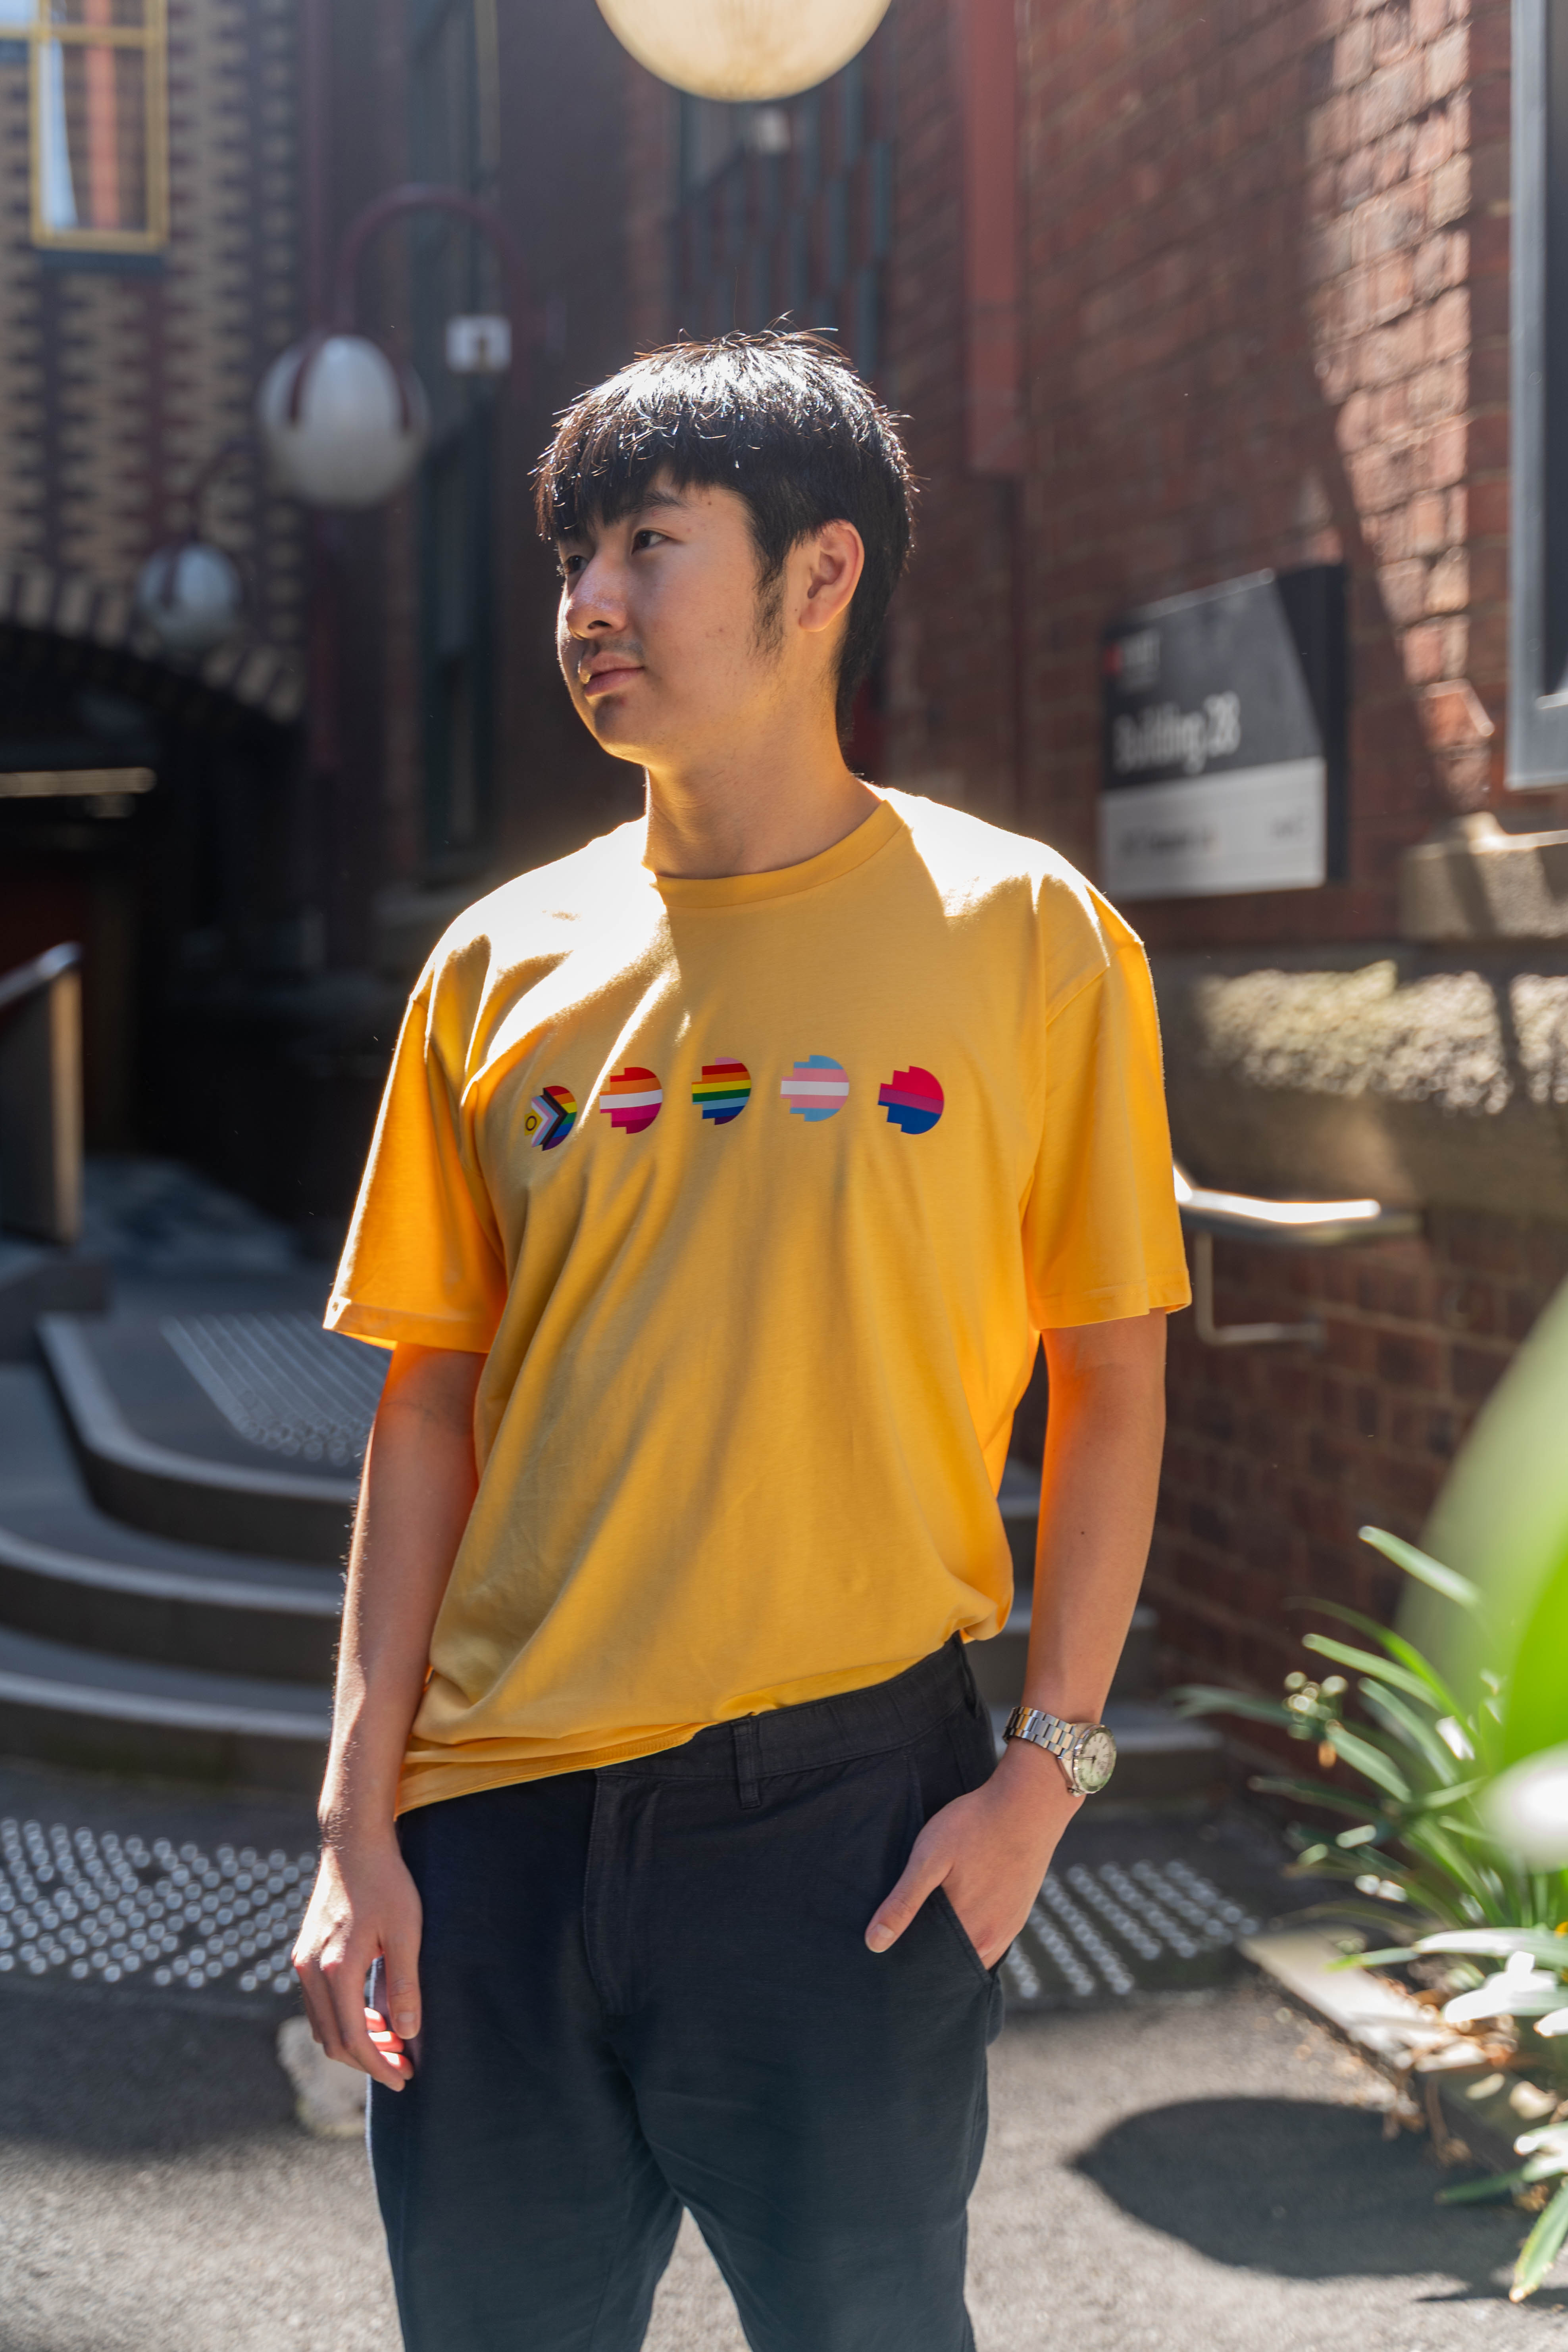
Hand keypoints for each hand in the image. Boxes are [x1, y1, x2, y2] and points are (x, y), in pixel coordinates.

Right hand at [292, 1838, 421, 2089]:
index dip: (379, 2066)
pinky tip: (372, 2016)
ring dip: (356, 2042)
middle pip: (334, 2041)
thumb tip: (409, 2033)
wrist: (353, 1843)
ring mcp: (303, 1963)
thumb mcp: (406, 1931)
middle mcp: (310, 1971)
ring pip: (324, 2026)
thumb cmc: (386, 1883)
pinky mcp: (304, 1954)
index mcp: (335, 1970)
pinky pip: (320, 2005)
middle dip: (369, 2060)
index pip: (354, 2039)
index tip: (404, 2079)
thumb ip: (406, 1984)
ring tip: (394, 2043)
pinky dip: (344, 2020)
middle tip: (403, 2065)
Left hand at [865, 1738, 1078, 1967]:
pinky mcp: (1018, 1913)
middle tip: (903, 1938)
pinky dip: (970, 1936)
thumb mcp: (929, 1858)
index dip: (907, 1962)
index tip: (887, 1953)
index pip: (929, 1967)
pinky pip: (990, 1940)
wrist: (1028, 1804)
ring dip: (950, 1947)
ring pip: (971, 1953)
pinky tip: (957, 1919)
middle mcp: (991, 1940)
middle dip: (927, 1957)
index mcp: (968, 1933)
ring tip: (927, 1929)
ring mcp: (1008, 1928)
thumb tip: (875, 1943)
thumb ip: (904, 1902)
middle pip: (951, 1963)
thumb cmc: (974, 1825)